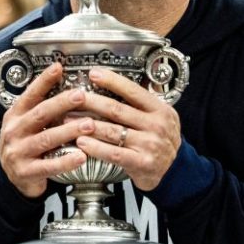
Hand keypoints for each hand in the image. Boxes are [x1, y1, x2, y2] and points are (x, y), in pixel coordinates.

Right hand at [0, 63, 93, 197]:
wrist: (9, 177)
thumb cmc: (25, 144)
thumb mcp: (25, 123)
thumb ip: (40, 107)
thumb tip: (64, 83)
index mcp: (15, 115)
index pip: (30, 95)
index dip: (44, 81)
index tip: (58, 68)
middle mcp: (14, 131)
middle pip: (40, 114)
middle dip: (62, 103)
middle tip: (82, 96)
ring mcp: (18, 152)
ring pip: (46, 139)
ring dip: (69, 131)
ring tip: (89, 125)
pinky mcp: (25, 172)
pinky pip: (48, 166)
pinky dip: (66, 161)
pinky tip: (81, 156)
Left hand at [75, 67, 181, 190]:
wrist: (175, 169)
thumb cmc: (160, 139)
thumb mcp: (161, 115)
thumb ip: (142, 101)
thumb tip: (116, 80)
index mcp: (160, 109)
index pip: (133, 91)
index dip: (112, 81)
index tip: (93, 73)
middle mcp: (156, 125)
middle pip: (117, 110)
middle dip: (92, 102)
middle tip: (73, 97)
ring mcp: (149, 144)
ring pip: (112, 131)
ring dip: (87, 125)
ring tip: (69, 120)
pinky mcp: (141, 162)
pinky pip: (113, 153)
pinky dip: (95, 147)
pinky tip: (81, 142)